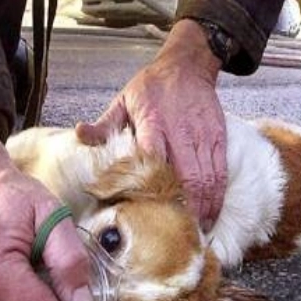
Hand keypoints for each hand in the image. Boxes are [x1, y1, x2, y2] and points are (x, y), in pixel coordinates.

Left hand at [76, 19, 226, 231]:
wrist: (188, 65)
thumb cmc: (152, 86)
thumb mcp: (123, 100)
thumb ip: (104, 124)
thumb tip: (80, 134)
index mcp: (153, 122)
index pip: (153, 158)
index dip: (153, 189)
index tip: (149, 214)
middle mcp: (181, 131)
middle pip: (186, 177)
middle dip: (184, 209)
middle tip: (177, 235)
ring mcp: (203, 136)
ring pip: (207, 179)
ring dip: (203, 208)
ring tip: (195, 232)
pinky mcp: (219, 138)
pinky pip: (220, 172)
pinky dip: (217, 196)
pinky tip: (211, 214)